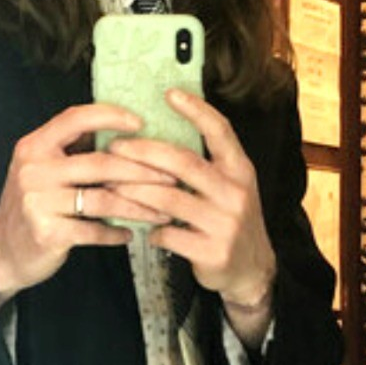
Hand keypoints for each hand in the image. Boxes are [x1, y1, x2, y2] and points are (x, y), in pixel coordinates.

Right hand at [0, 104, 175, 308]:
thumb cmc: (32, 203)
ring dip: (139, 206)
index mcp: (35, 145)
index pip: (75, 118)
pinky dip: (116, 233)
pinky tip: (132, 233)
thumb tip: (120, 130)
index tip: (140, 122)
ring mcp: (39, 202)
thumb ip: (71, 149)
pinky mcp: (48, 232)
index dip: (109, 116)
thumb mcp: (41, 167)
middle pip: (100, 163)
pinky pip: (94, 230)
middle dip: (141, 170)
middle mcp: (34, 169)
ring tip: (163, 210)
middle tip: (170, 176)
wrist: (1, 252)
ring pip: (103, 200)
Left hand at [108, 89, 276, 344]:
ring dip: (135, 190)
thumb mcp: (229, 185)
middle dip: (144, 151)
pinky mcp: (212, 252)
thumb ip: (204, 163)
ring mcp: (225, 223)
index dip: (196, 109)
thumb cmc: (230, 218)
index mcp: (240, 169)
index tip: (169, 93)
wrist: (252, 271)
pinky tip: (142, 227)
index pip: (220, 130)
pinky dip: (150, 228)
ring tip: (112, 184)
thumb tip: (156, 133)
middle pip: (183, 162)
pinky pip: (168, 234)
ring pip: (168, 198)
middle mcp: (236, 192)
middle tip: (115, 146)